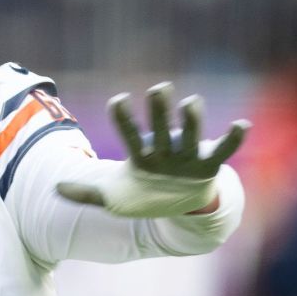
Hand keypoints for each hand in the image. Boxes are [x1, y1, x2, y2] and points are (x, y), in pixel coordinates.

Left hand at [56, 82, 249, 217]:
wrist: (177, 207)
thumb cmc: (143, 195)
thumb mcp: (114, 198)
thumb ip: (86, 193)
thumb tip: (54, 189)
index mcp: (141, 155)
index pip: (128, 134)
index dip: (123, 118)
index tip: (117, 99)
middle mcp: (164, 150)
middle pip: (159, 127)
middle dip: (159, 109)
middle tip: (158, 88)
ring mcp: (187, 156)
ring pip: (190, 134)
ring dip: (191, 120)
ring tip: (192, 103)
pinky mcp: (208, 165)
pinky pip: (224, 151)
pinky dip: (234, 138)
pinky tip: (242, 125)